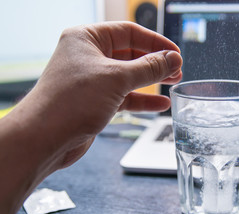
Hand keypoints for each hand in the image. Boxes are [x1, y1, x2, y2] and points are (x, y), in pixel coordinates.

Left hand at [8, 21, 182, 169]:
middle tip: (177, 70)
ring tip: (174, 83)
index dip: (156, 42)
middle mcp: (88, 56)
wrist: (45, 138)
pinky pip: (124, 95)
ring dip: (152, 81)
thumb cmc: (72, 101)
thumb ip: (149, 68)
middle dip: (155, 62)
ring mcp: (92, 79)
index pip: (129, 32)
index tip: (175, 53)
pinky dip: (142, 99)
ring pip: (129, 76)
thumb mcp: (117, 79)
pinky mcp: (95, 101)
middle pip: (130, 54)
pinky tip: (160, 104)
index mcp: (87, 38)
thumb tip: (173, 59)